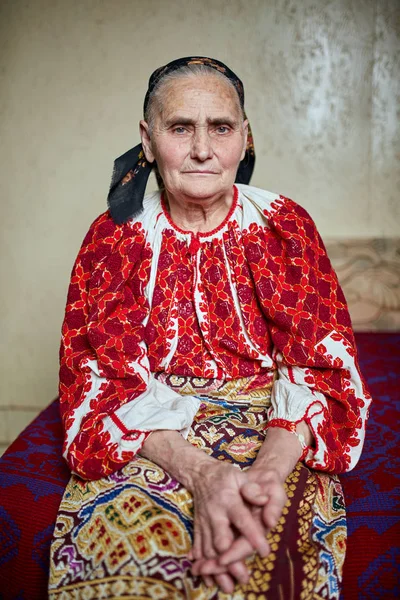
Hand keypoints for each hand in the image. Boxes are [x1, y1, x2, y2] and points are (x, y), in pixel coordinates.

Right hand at [188, 461, 269, 591]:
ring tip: (229, 586)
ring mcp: (204, 522)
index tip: (264, 550)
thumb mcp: (240, 476)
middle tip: (244, 577)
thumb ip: (252, 489)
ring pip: (208, 550)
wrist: (201, 474)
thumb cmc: (226, 477)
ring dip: (217, 569)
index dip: (253, 535)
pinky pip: (198, 549)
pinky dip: (202, 566)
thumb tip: (264, 499)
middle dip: (231, 560)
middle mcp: (215, 514)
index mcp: (228, 501)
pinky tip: (209, 579)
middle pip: (221, 540)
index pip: (242, 520)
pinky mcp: (198, 528)